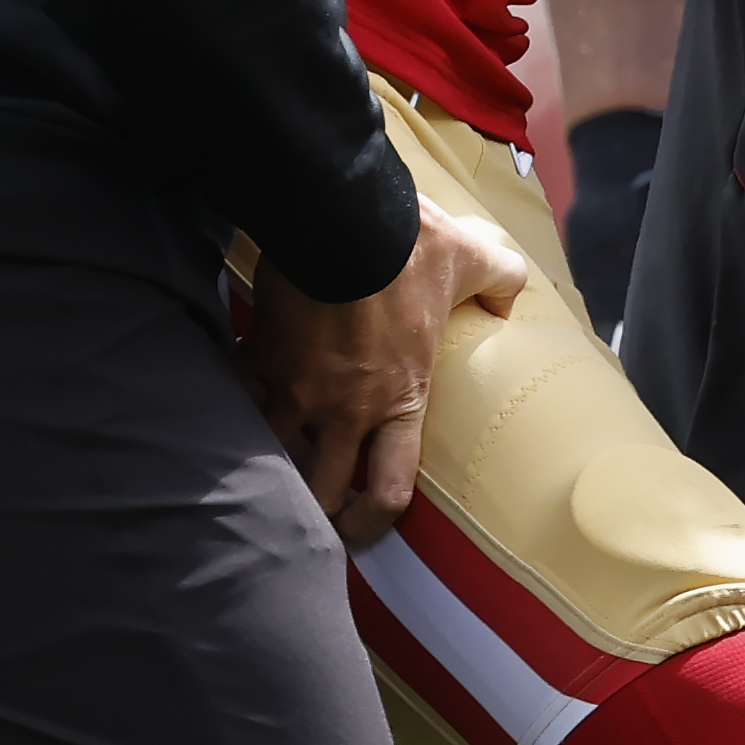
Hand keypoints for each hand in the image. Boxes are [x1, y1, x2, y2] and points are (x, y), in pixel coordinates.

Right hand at [242, 197, 526, 543]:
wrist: (344, 218)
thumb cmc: (411, 245)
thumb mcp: (472, 259)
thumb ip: (501, 282)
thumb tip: (511, 297)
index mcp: (400, 398)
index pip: (389, 489)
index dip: (372, 522)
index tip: (358, 527)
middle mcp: (345, 408)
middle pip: (320, 490)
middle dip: (313, 505)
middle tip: (306, 505)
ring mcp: (296, 387)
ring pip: (270, 451)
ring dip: (268, 455)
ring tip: (261, 455)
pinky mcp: (260, 355)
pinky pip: (237, 388)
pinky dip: (235, 391)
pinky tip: (234, 387)